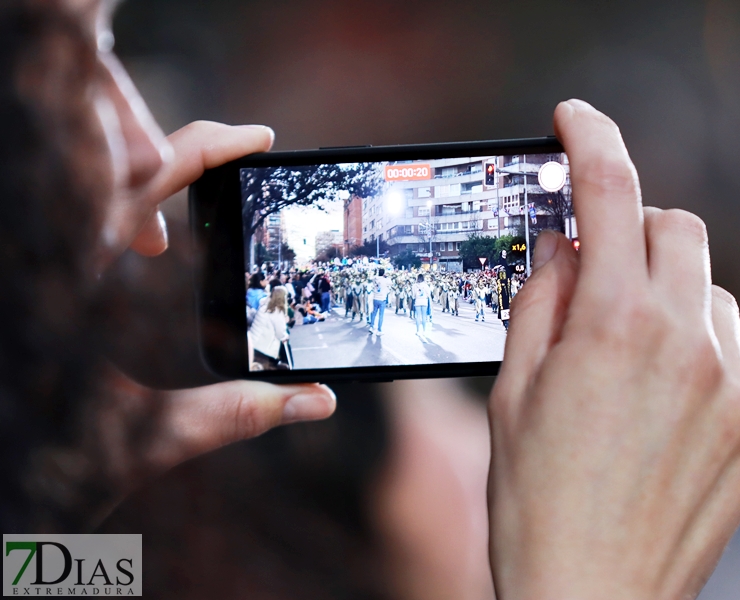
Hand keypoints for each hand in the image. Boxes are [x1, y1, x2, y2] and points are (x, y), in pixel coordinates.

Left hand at [71, 121, 334, 526]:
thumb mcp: (145, 440)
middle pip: (117, 160)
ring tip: (189, 204)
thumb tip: (319, 400)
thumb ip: (235, 414)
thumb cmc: (38, 465)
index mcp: (74, 275)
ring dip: (143, 177)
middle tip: (234, 164)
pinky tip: (147, 251)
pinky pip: (73, 215)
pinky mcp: (35, 279)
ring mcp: (37, 261)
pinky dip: (117, 211)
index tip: (261, 138)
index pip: (150, 176)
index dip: (212, 146)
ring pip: (86, 178)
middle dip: (178, 151)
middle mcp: (50, 254)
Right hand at [487, 100, 739, 598]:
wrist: (589, 597)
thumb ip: (539, 299)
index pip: (609, 195)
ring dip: (667, 295)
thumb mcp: (511, 389)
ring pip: (712, 293)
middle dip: (634, 229)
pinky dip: (692, 355)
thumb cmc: (535, 503)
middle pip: (678, 229)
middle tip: (594, 264)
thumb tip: (560, 247)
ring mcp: (733, 391)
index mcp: (615, 327)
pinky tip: (654, 408)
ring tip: (623, 350)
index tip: (574, 120)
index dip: (590, 141)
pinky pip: (729, 359)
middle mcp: (688, 346)